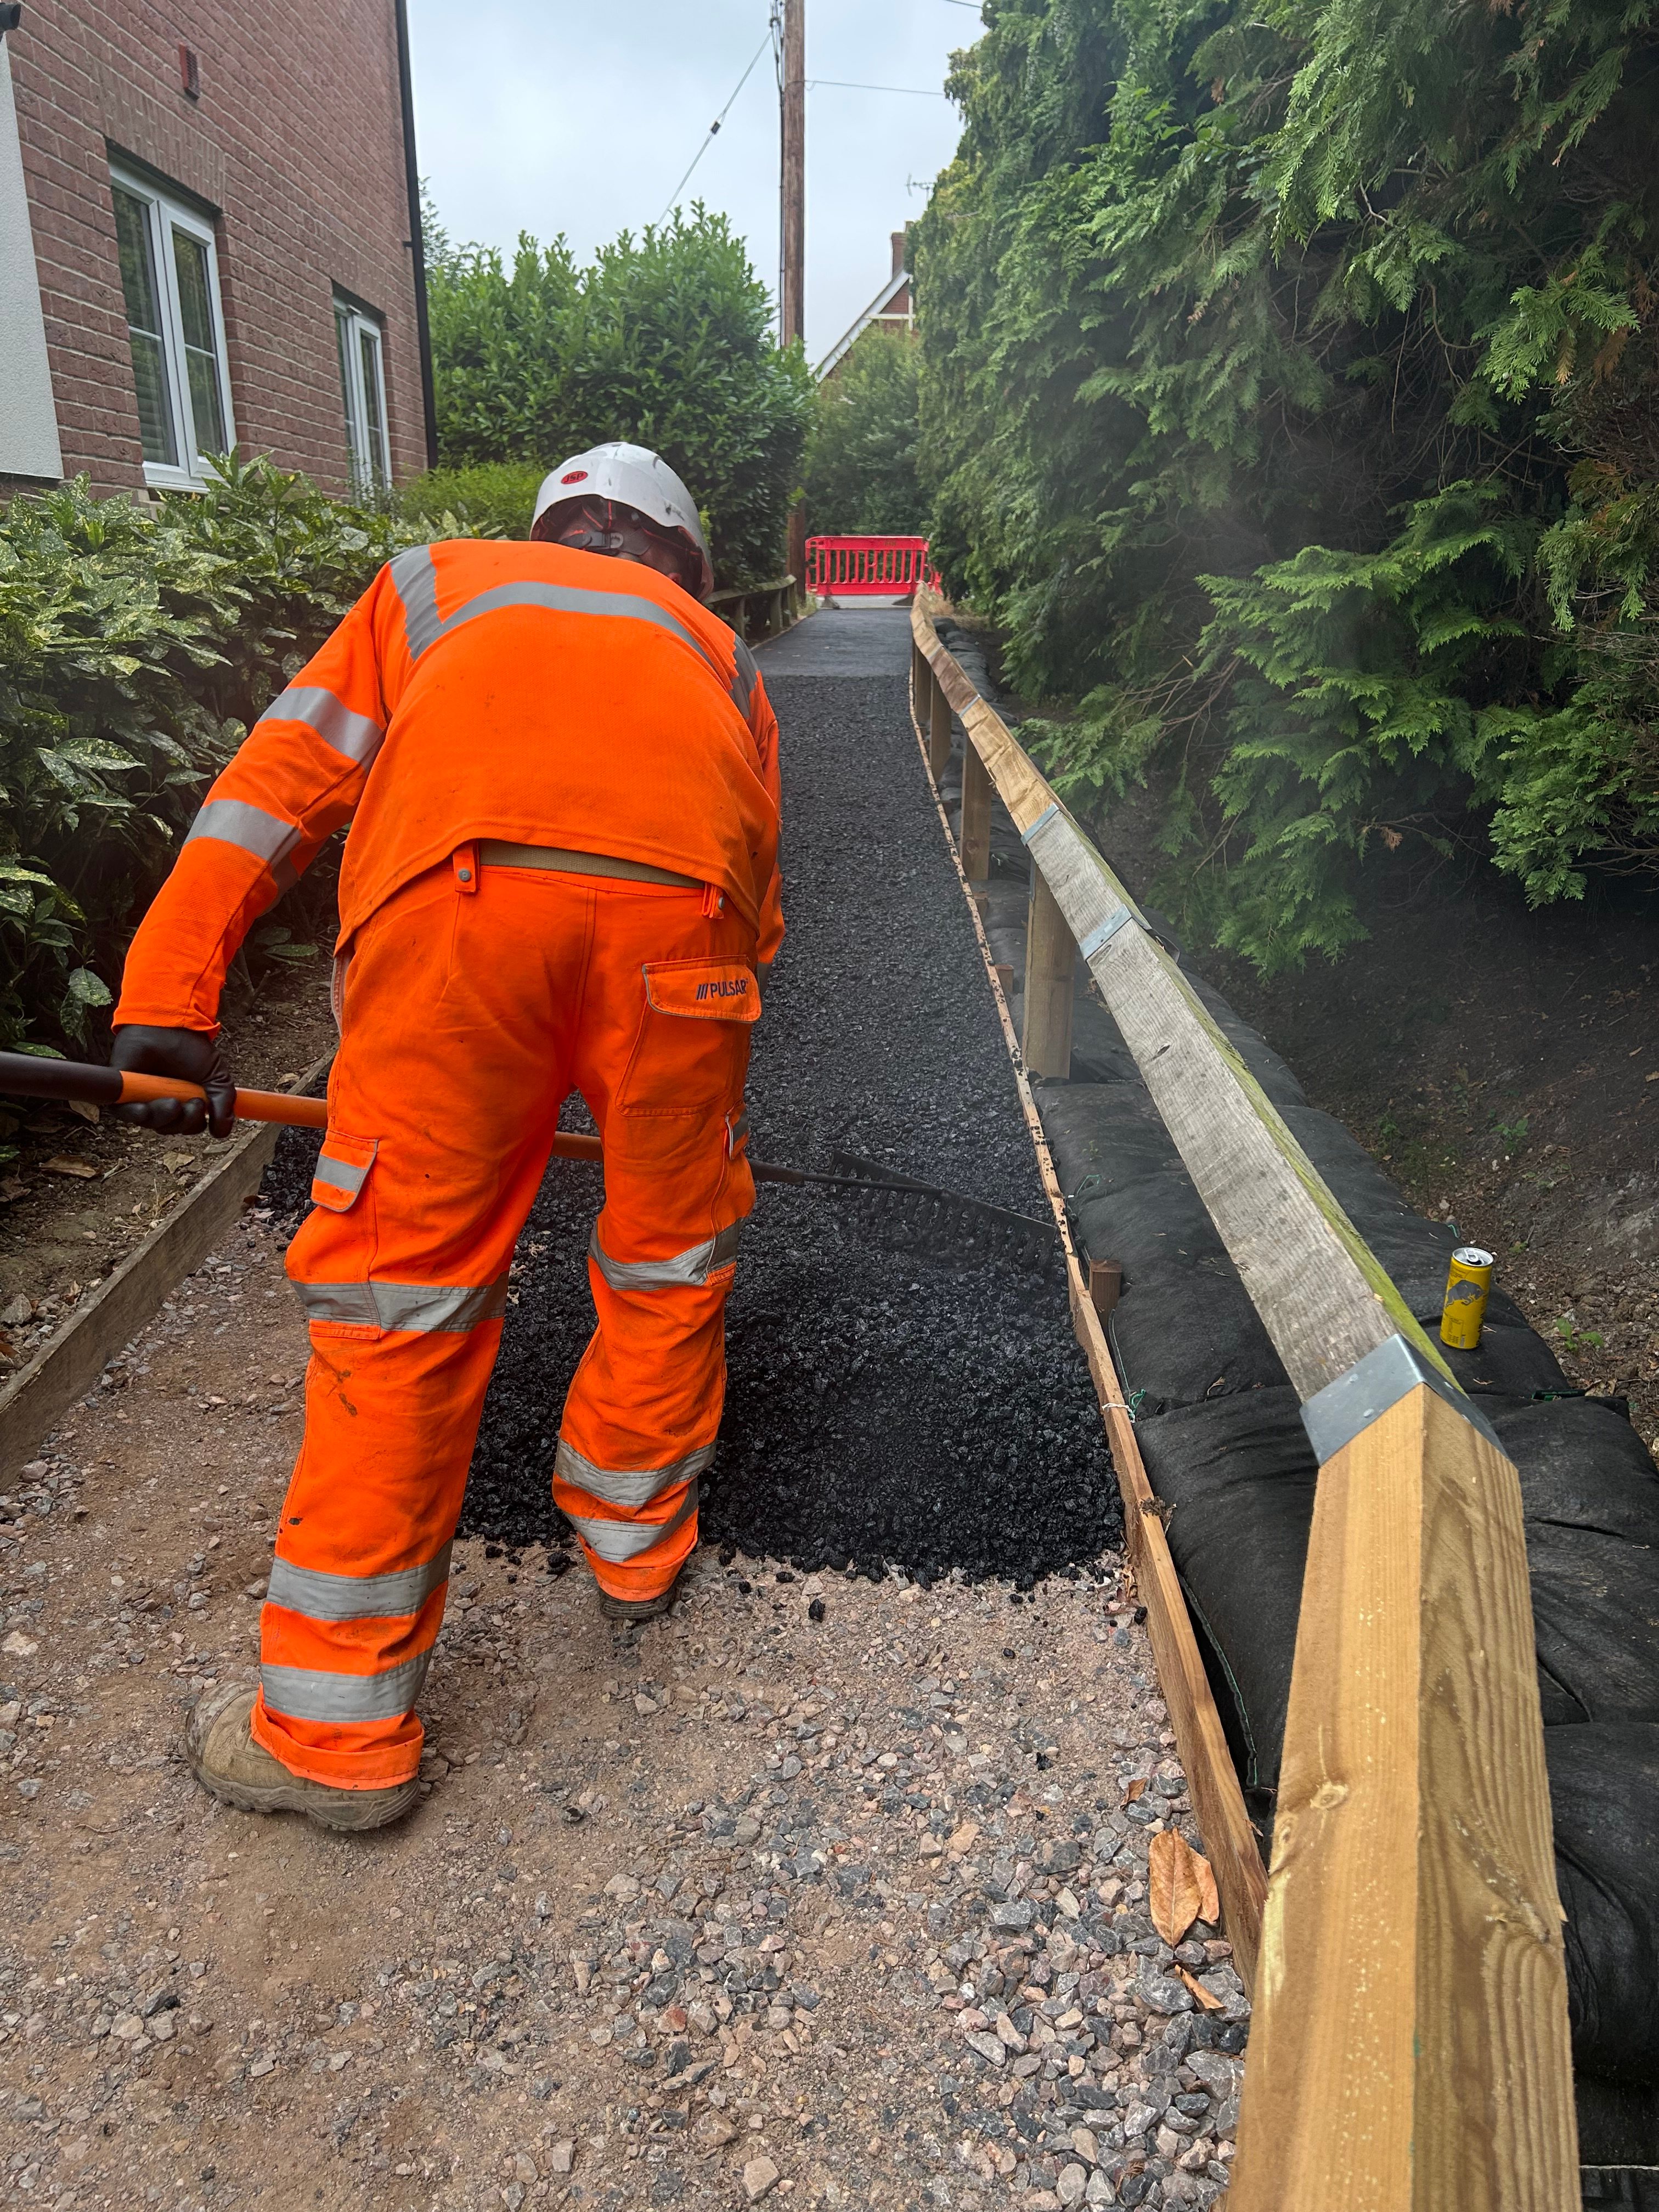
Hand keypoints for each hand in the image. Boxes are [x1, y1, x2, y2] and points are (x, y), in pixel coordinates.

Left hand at [109, 1025, 237, 1139]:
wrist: (169, 1025)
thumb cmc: (191, 1049)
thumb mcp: (217, 1079)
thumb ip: (224, 1106)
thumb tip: (221, 1133)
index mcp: (182, 1101)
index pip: (185, 1126)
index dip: (193, 1124)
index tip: (203, 1107)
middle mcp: (160, 1102)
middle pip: (168, 1128)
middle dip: (182, 1122)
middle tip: (192, 1103)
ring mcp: (140, 1096)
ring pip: (149, 1123)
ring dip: (162, 1118)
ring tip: (171, 1103)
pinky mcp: (122, 1089)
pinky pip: (125, 1112)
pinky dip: (136, 1113)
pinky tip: (145, 1108)